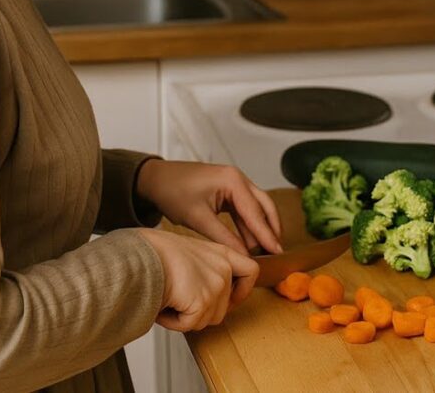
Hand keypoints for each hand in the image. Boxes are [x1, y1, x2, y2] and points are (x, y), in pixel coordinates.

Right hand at [136, 228, 257, 331]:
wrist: (139, 255)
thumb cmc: (154, 252)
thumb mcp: (189, 252)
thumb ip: (205, 268)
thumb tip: (205, 296)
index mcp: (222, 253)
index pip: (250, 271)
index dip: (242, 291)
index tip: (230, 300)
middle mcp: (223, 269)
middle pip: (223, 308)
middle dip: (200, 311)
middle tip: (179, 300)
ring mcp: (216, 286)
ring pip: (206, 320)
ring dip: (185, 317)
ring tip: (168, 299)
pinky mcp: (203, 302)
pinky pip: (189, 326)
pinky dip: (172, 322)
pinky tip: (162, 306)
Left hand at [137, 160, 283, 255]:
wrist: (156, 179)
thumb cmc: (173, 192)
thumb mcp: (198, 218)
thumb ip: (224, 238)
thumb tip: (244, 256)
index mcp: (233, 181)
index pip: (256, 212)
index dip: (268, 234)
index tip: (278, 252)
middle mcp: (239, 179)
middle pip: (264, 206)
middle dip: (271, 228)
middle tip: (277, 251)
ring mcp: (235, 183)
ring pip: (256, 208)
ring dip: (260, 228)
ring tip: (265, 251)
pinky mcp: (228, 190)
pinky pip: (244, 209)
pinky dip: (248, 225)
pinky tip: (249, 242)